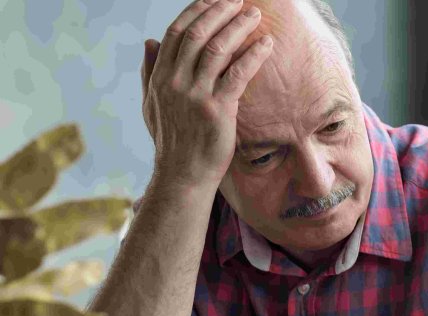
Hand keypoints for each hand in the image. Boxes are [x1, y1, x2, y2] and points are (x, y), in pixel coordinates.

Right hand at [141, 0, 271, 190]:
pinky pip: (238, 73)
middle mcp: (174, 81)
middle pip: (199, 33)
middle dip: (220, 11)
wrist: (183, 174)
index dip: (197, 10)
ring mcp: (195, 95)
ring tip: (255, 15)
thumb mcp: (152, 103)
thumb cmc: (172, 140)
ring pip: (218, 48)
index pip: (177, 32)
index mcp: (159, 76)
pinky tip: (266, 44)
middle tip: (240, 1)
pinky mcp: (217, 109)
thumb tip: (150, 41)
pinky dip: (253, 55)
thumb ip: (149, 71)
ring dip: (238, 27)